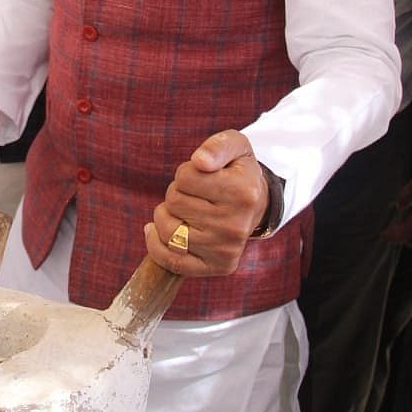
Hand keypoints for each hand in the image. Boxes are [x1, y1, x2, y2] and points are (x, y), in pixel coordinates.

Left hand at [145, 129, 269, 277]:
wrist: (257, 205)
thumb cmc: (237, 171)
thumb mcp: (235, 145)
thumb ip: (217, 146)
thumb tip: (199, 161)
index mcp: (242, 192)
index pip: (184, 176)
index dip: (185, 173)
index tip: (201, 176)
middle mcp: (236, 225)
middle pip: (174, 201)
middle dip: (177, 192)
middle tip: (195, 194)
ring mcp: (226, 249)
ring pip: (168, 230)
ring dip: (166, 215)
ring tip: (183, 210)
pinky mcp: (218, 266)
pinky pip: (172, 261)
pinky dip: (155, 245)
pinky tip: (154, 230)